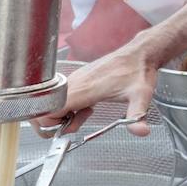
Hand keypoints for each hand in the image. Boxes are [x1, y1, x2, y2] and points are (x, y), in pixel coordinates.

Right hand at [31, 39, 163, 137]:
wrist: (139, 53)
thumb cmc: (138, 71)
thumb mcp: (140, 97)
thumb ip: (137, 116)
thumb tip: (141, 132)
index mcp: (85, 88)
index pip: (49, 108)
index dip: (51, 124)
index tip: (67, 129)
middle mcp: (75, 82)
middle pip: (45, 107)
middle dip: (55, 123)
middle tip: (76, 125)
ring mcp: (75, 79)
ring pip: (52, 102)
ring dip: (62, 115)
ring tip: (83, 116)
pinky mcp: (77, 79)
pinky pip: (61, 96)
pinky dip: (68, 107)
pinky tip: (85, 108)